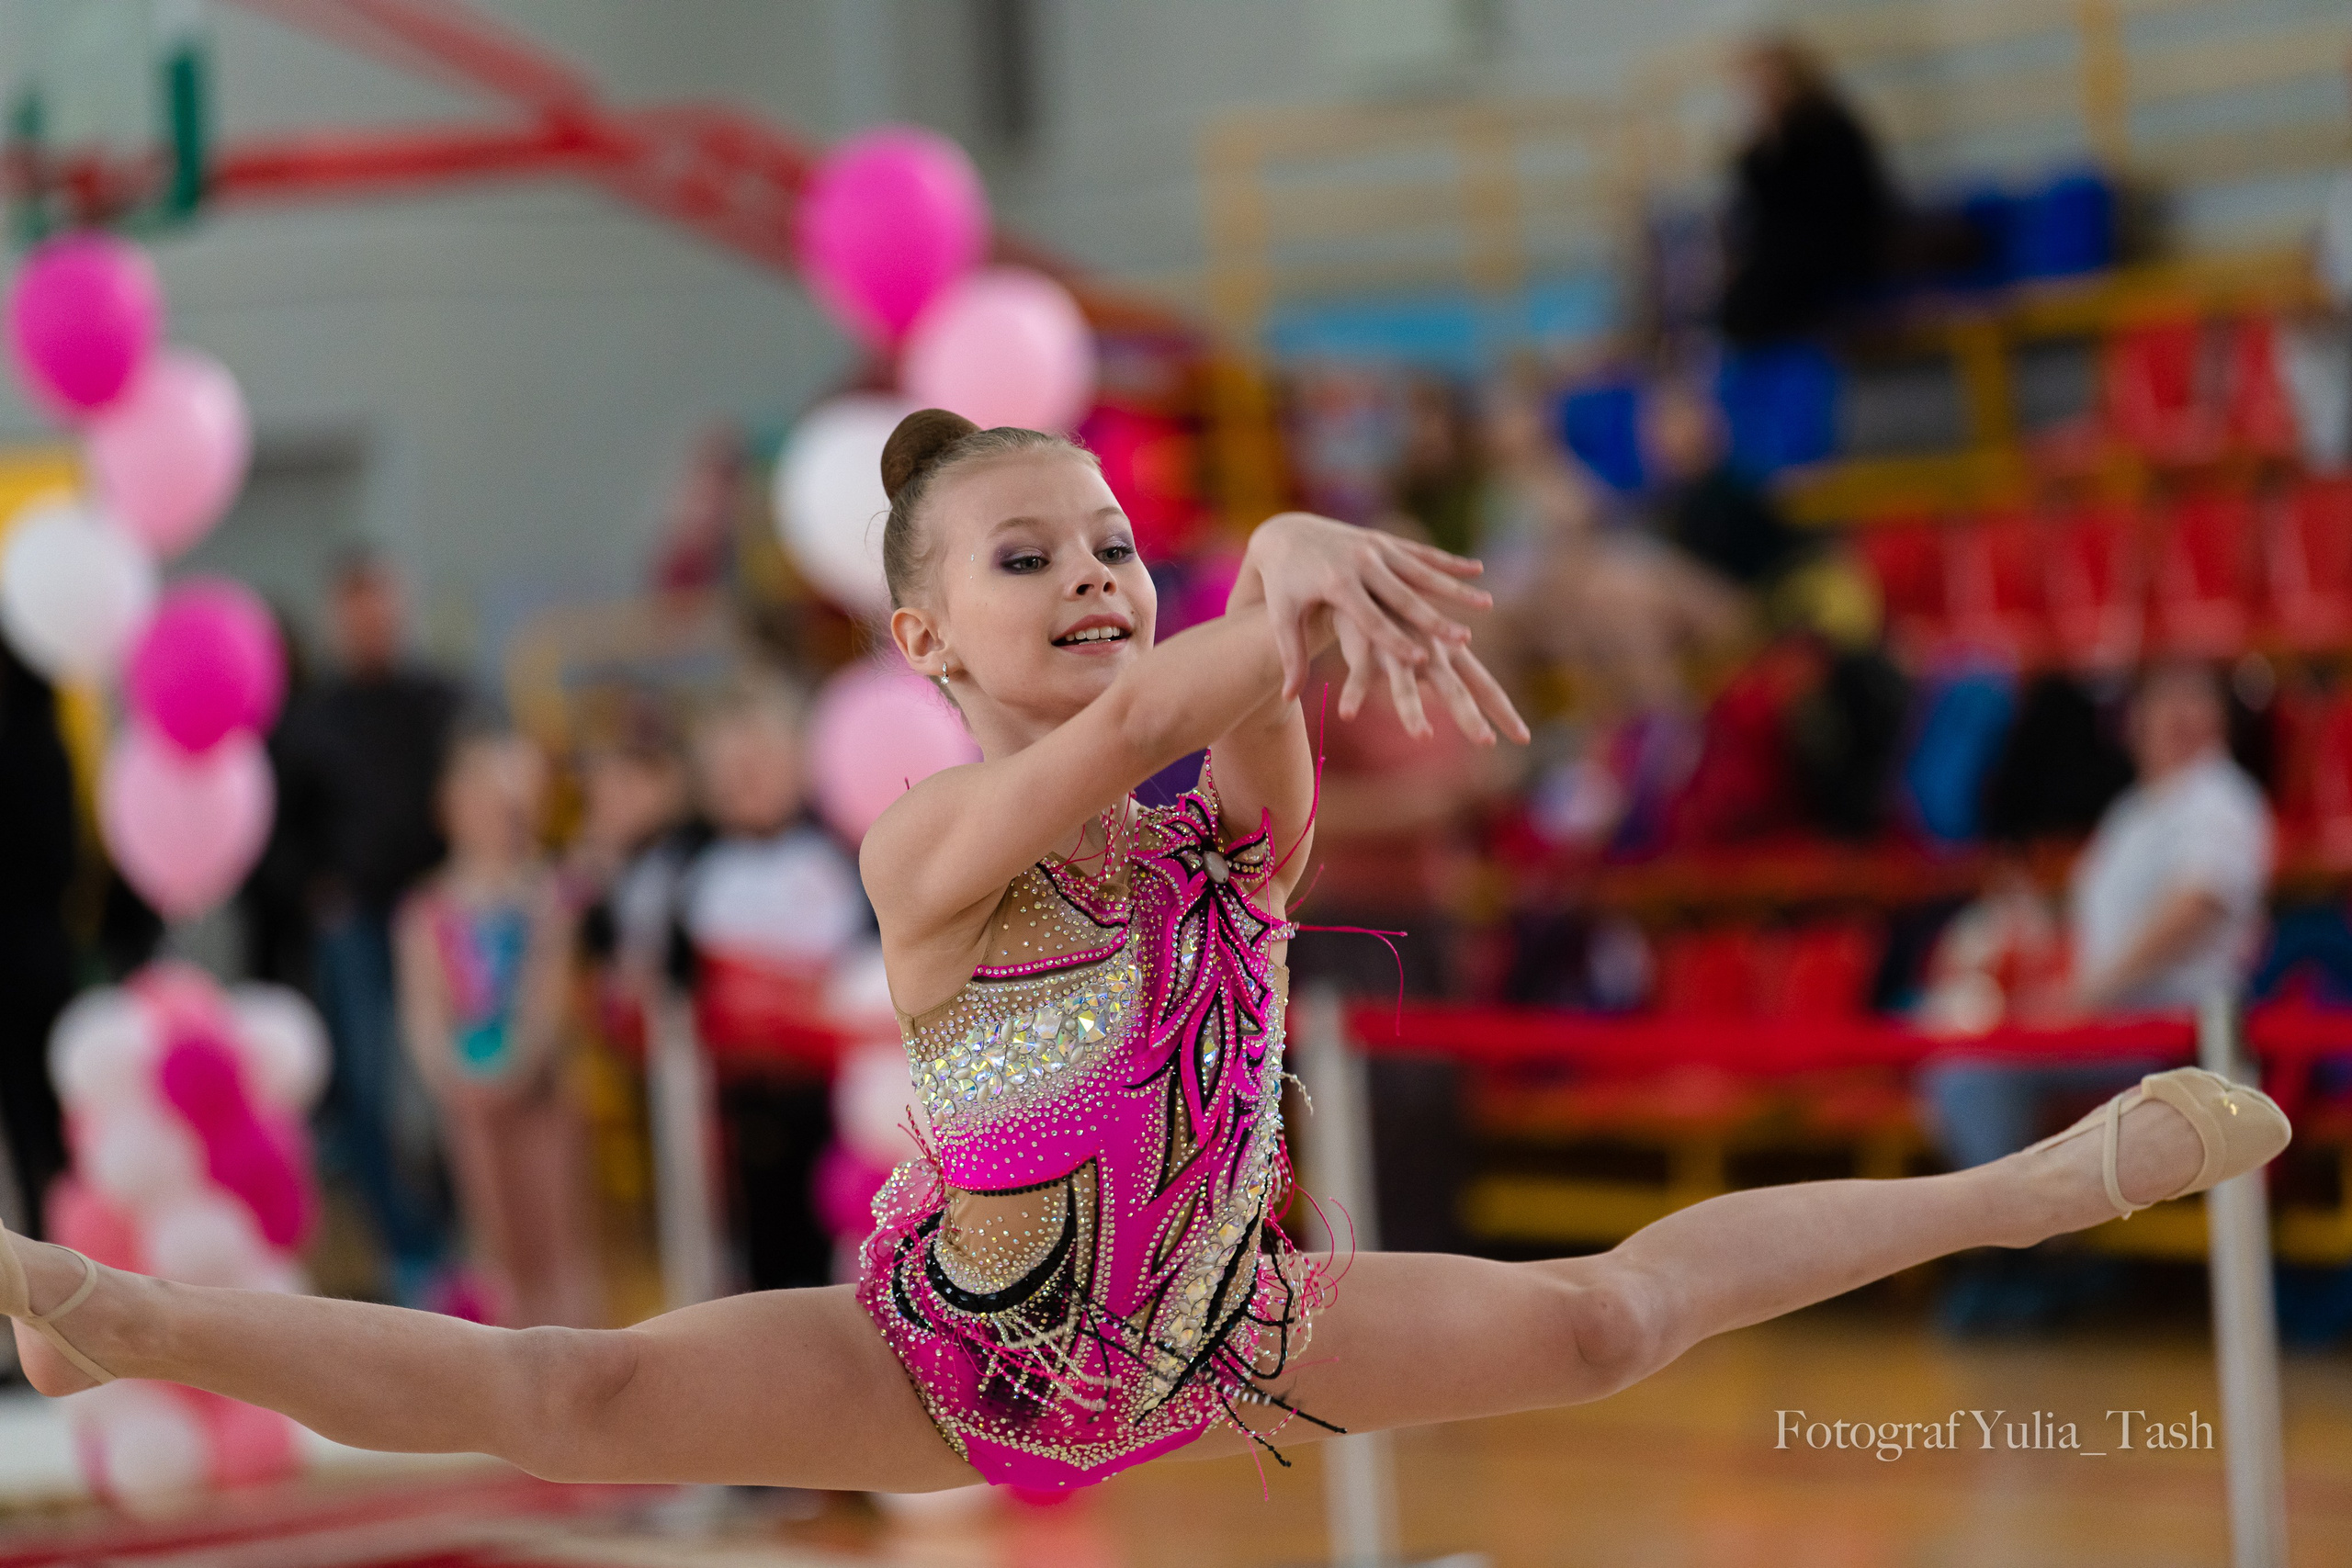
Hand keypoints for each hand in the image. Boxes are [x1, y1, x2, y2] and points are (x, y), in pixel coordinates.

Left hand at [1231, 514, 1528, 743]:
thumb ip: (1290, 657)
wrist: (1284, 532)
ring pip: (1421, 572)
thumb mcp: (1282, 618)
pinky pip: (1421, 553)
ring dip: (1455, 588)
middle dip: (1435, 618)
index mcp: (1336, 584)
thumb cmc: (1283, 584)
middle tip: (1465, 639)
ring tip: (1486, 604)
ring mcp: (1375, 548)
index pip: (1370, 620)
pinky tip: (1478, 570)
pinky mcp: (1383, 540)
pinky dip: (1449, 562)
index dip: (1395, 641)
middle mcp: (1360, 563)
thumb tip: (1285, 699)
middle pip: (1403, 596)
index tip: (1420, 662)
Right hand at [1346, 619, 1530, 745]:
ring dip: (1413, 710)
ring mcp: (1399, 650)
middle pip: (1454, 690)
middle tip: (1485, 742)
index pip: (1485, 687)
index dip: (1504, 713)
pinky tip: (1346, 715)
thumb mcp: (1432, 648)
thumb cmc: (1404, 622)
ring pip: (1406, 686)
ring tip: (1422, 737)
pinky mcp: (1367, 647)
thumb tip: (1467, 703)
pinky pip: (1359, 675)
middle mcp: (1431, 652)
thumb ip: (1449, 674)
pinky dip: (1354, 693)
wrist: (1365, 585)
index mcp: (1452, 654)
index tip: (1524, 739)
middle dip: (1469, 716)